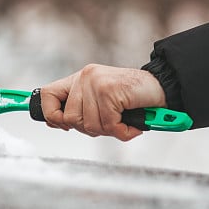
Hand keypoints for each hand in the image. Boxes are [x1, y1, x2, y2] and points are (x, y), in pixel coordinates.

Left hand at [40, 64, 166, 140]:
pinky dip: (123, 130)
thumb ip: (79, 109)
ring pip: (89, 125)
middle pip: (69, 119)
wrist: (161, 88)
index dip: (50, 115)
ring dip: (109, 130)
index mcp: (78, 79)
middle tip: (110, 121)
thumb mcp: (100, 101)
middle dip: (91, 128)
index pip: (46, 95)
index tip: (62, 125)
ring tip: (122, 119)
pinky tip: (131, 122)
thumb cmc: (132, 98)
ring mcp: (95, 83)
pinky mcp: (109, 91)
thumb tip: (54, 122)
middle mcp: (84, 77)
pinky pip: (108, 125)